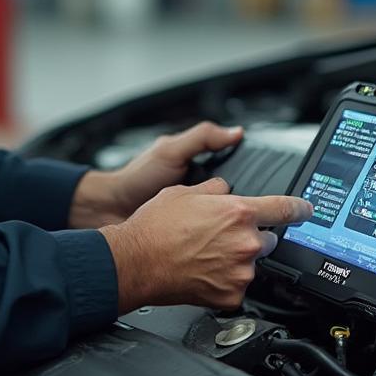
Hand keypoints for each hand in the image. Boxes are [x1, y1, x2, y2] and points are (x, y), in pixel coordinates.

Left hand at [69, 121, 244, 228]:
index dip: (252, 179)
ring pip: (225, 222)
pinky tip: (217, 243)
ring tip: (235, 230)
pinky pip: (210, 239)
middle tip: (248, 215)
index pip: (238, 173)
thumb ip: (202, 138)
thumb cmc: (137, 177)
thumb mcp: (171, 150)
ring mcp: (197, 218)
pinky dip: (214, 241)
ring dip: (228, 227)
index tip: (265, 188)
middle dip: (241, 209)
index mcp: (203, 170)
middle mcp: (203, 195)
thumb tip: (237, 132)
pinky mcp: (191, 239)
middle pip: (235, 201)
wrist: (110, 210)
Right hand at [97, 177, 313, 311]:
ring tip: (205, 256)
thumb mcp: (186, 192)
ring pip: (251, 264)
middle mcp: (245, 243)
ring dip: (236, 260)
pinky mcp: (231, 296)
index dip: (300, 209)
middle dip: (250, 237)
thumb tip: (225, 190)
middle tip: (220, 238)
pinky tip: (203, 273)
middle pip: (268, 240)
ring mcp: (240, 273)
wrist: (135, 263)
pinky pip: (237, 287)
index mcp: (239, 212)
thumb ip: (216, 189)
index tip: (307, 210)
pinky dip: (224, 282)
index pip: (285, 209)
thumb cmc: (154, 228)